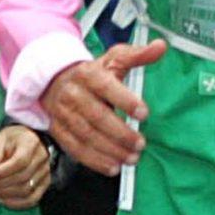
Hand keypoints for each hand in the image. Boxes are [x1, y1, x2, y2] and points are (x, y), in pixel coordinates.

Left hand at [0, 124, 53, 208]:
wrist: (29, 141)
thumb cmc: (13, 140)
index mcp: (30, 143)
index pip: (20, 161)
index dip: (4, 171)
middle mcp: (41, 158)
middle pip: (23, 177)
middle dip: (1, 184)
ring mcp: (45, 172)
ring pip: (27, 190)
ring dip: (6, 194)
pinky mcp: (44, 184)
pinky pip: (32, 199)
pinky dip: (16, 203)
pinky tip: (3, 200)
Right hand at [43, 41, 164, 175]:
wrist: (54, 81)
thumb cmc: (90, 73)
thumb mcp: (112, 59)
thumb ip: (137, 55)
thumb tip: (161, 46)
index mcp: (88, 74)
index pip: (106, 87)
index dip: (125, 101)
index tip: (144, 113)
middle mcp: (73, 94)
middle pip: (96, 116)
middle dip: (120, 133)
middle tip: (140, 144)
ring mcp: (63, 114)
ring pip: (86, 135)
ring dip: (110, 150)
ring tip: (131, 158)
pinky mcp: (58, 130)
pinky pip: (75, 149)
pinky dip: (94, 161)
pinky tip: (112, 167)